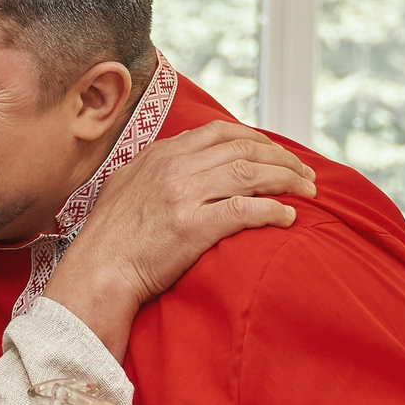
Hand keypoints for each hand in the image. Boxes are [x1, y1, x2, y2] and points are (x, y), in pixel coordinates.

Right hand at [40, 121, 314, 354]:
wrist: (96, 273)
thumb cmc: (108, 238)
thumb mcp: (125, 185)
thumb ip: (153, 167)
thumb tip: (178, 159)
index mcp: (160, 154)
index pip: (220, 131)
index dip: (256, 139)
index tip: (275, 152)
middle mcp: (174, 167)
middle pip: (244, 148)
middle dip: (282, 157)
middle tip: (305, 172)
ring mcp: (183, 195)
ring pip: (251, 173)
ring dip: (287, 180)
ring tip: (308, 191)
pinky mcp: (192, 227)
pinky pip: (245, 210)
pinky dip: (273, 210)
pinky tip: (289, 217)